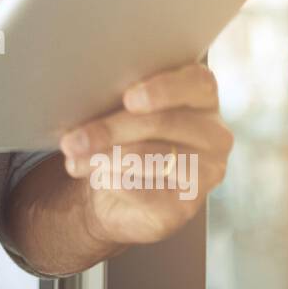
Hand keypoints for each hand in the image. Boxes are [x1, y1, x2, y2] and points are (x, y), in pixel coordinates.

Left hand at [58, 61, 233, 248]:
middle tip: (72, 140)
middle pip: (164, 123)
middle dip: (111, 130)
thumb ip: (120, 97)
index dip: (164, 89)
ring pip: (153, 158)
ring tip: (74, 159)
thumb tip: (90, 95)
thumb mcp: (121, 110)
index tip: (128, 98)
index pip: (197, 83)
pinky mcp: (188, 205)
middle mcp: (214, 133)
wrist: (116, 192)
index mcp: (202, 97)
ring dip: (105, 158)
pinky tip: (96, 176)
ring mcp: (206, 172)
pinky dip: (115, 181)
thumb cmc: (122, 137)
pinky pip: (147, 191)